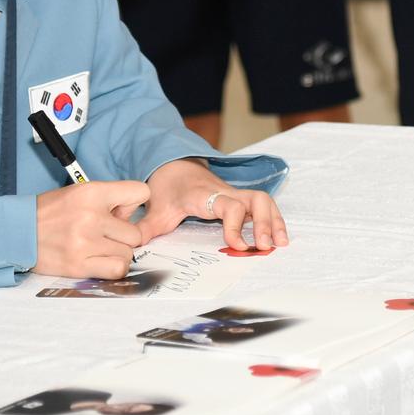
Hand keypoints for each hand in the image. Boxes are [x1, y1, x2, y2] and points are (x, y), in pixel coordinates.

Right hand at [34, 179, 149, 277]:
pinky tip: (101, 261)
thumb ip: (109, 200)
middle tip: (106, 235)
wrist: (15, 231)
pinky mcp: (79, 265)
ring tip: (100, 248)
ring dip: (118, 253)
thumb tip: (133, 213)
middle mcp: (91, 216)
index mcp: (91, 193)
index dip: (133, 204)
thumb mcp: (78, 193)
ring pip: (128, 254)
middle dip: (124, 236)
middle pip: (136, 233)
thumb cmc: (48, 213)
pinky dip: (113, 268)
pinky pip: (116, 270)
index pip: (140, 193)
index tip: (121, 212)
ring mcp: (85, 243)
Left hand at [139, 158, 289, 250]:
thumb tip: (133, 248)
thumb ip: (145, 229)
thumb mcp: (155, 209)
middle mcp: (225, 192)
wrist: (174, 166)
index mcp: (205, 195)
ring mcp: (235, 194)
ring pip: (264, 201)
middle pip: (256, 199)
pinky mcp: (240, 199)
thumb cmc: (168, 189)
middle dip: (266, 223)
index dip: (235, 225)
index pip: (228, 206)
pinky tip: (278, 238)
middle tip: (267, 247)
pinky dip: (274, 220)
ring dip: (275, 222)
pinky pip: (263, 205)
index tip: (237, 246)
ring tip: (280, 244)